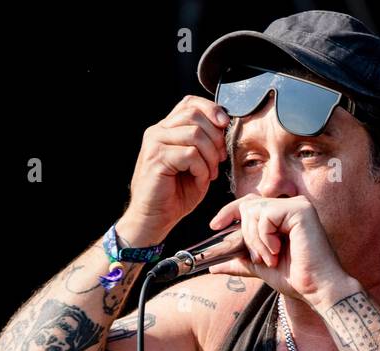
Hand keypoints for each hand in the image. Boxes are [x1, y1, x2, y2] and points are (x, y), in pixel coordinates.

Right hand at [125, 95, 229, 239]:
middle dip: (216, 138)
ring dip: (210, 155)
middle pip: (195, 115)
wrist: (154, 218)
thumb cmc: (176, 194)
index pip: (190, 103)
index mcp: (167, 129)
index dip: (211, 109)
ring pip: (195, 133)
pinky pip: (190, 154)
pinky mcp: (156, 158)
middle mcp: (157, 131)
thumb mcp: (197, 164)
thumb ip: (206, 144)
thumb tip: (223, 126)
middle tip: (219, 160)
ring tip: (210, 173)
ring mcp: (155, 143)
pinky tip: (200, 180)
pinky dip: (202, 169)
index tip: (224, 125)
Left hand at [205, 194, 349, 303]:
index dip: (229, 211)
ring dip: (256, 240)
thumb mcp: (261, 267)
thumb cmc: (296, 279)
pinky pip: (266, 216)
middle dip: (247, 236)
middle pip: (248, 207)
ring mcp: (298, 205)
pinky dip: (266, 237)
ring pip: (254, 211)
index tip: (215, 226)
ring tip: (272, 257)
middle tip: (260, 258)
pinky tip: (279, 251)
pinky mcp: (300, 209)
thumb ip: (240, 262)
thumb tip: (214, 266)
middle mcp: (291, 205)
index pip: (250, 203)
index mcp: (284, 215)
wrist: (317, 289)